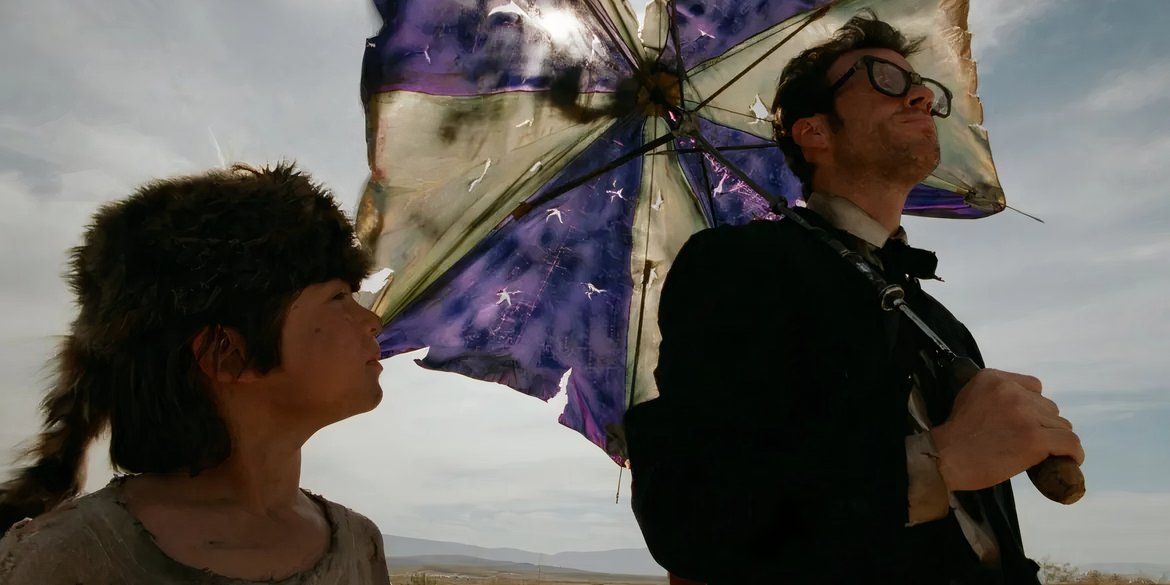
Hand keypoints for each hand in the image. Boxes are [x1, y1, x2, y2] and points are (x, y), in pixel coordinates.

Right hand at [929, 369, 1084, 491]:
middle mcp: (1011, 391)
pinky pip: (1070, 442)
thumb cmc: (953, 436)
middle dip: (1043, 425)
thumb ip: (992, 396)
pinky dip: (1073, 454)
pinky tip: (1071, 461)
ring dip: (1055, 440)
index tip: (1024, 423)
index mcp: (993, 378)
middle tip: (1028, 443)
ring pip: (1061, 425)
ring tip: (1043, 454)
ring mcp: (1025, 414)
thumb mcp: (968, 399)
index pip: (1033, 386)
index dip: (1033, 407)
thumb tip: (1017, 409)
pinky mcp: (1034, 438)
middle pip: (1049, 407)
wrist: (944, 459)